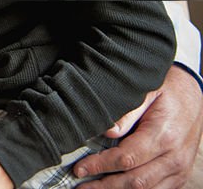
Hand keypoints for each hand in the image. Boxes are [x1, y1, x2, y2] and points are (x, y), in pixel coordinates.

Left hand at [74, 65, 202, 187]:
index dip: (100, 166)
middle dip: (105, 186)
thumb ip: (128, 112)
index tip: (80, 169)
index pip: (127, 159)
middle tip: (80, 187)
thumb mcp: (146, 92)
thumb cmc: (167, 92)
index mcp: (163, 136)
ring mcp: (180, 170)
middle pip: (136, 181)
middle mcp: (174, 158)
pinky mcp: (180, 176)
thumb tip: (107, 131)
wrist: (192, 97)